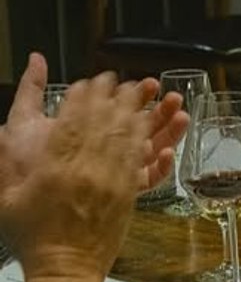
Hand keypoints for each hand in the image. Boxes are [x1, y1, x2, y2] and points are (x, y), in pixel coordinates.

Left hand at [0, 54, 183, 198]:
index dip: (130, 93)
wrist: (30, 223)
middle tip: (163, 90)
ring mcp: (113, 173)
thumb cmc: (22, 174)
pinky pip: (147, 179)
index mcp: (80, 136)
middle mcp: (99, 153)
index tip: (145, 80)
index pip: (110, 110)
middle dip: (152, 106)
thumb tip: (36, 58)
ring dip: (165, 128)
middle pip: (133, 126)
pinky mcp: (121, 196)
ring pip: (147, 147)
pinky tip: (167, 152)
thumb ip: (31, 92)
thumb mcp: (20, 126)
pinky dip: (161, 166)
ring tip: (180, 112)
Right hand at [0, 67, 152, 280]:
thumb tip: (1, 131)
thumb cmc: (31, 234)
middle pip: (102, 120)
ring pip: (125, 134)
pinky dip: (146, 137)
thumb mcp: (5, 193)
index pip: (70, 120)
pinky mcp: (128, 192)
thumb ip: (5, 158)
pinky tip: (149, 123)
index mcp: (53, 166)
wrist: (64, 267)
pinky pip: (140, 156)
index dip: (81, 96)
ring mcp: (110, 179)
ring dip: (133, 108)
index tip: (86, 82)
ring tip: (138, 89)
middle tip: (114, 79)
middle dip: (109, 95)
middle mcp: (84, 168)